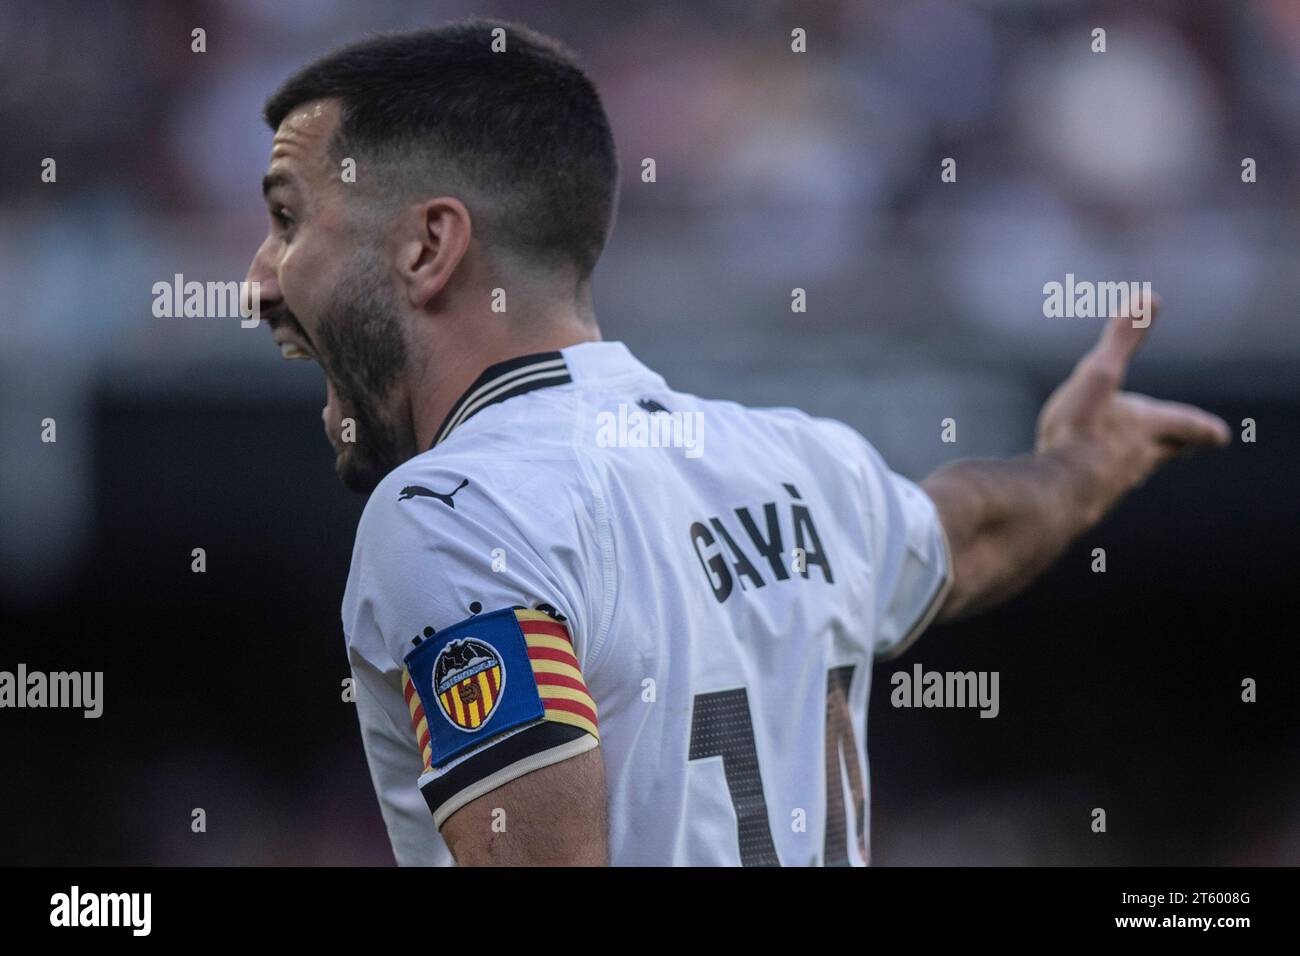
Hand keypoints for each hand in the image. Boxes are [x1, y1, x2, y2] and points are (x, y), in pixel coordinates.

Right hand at [1035, 294, 1229, 520]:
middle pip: (1167, 453)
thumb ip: (1122, 339)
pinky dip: (1101, 480)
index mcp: (1147, 428)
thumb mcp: (1100, 375)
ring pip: (1135, 472)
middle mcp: (1138, 459)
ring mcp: (1115, 485)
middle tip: (1188, 447)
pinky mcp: (1089, 501)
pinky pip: (1101, 488)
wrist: (1056, 490)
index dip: (1202, 427)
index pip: (1186, 426)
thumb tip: (1149, 297)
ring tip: (1133, 460)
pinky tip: (1087, 480)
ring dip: (1138, 464)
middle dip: (1177, 447)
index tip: (1221, 435)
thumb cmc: (1080, 431)